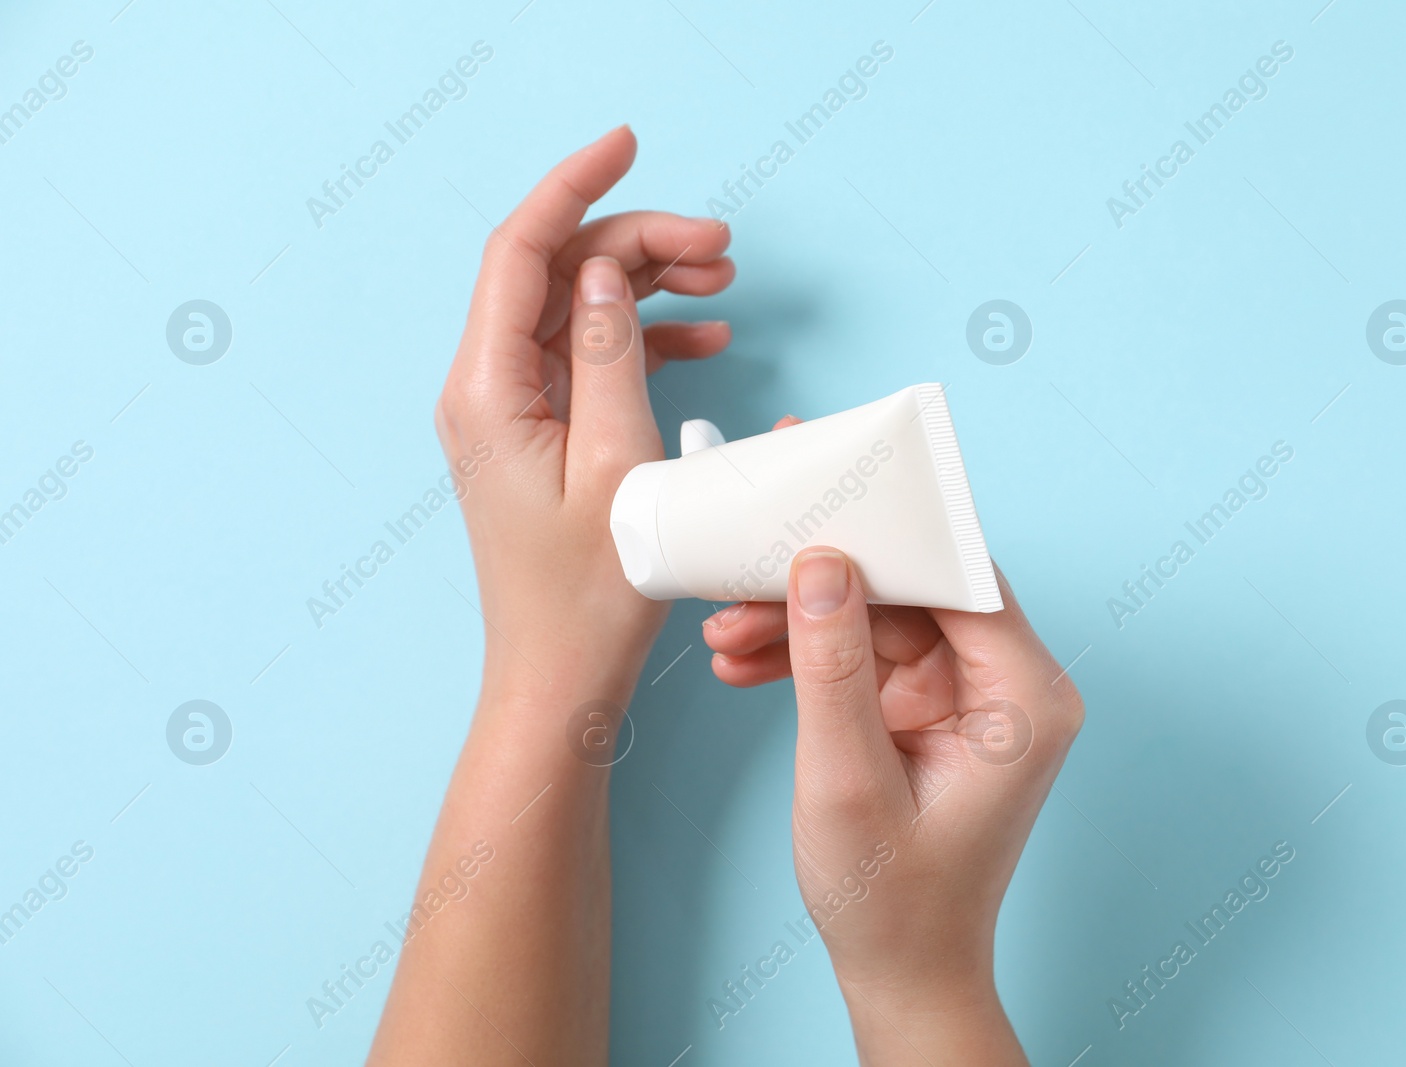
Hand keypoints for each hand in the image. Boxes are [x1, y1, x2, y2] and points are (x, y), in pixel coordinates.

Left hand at [435, 124, 733, 705]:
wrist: (562, 678)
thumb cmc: (587, 597)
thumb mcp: (619, 468)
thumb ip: (613, 356)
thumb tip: (604, 272)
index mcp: (488, 391)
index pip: (520, 250)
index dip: (574, 184)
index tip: (627, 142)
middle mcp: (486, 390)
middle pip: (556, 273)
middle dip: (637, 242)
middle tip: (722, 246)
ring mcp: (512, 412)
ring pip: (577, 310)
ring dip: (648, 287)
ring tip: (725, 284)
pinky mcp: (542, 434)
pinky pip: (590, 359)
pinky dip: (646, 340)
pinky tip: (707, 341)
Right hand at [703, 545, 1083, 1063]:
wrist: (901, 971)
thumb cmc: (893, 901)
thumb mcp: (847, 780)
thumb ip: (832, 668)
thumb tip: (820, 564)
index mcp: (1026, 698)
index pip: (960, 577)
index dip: (887, 534)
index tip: (815, 504)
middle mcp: (1010, 684)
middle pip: (915, 587)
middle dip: (823, 581)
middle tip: (747, 564)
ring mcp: (967, 694)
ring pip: (878, 614)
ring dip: (800, 620)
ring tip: (723, 633)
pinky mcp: (929, 707)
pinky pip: (864, 652)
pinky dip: (806, 654)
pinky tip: (744, 662)